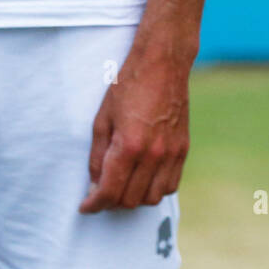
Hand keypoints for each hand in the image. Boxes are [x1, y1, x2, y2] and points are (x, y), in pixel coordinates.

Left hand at [80, 44, 189, 211]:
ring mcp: (171, 153)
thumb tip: (95, 184)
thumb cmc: (128, 84)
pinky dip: (155, 189)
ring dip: (134, 198)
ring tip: (123, 186)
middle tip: (101, 192)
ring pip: (152, 198)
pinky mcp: (183, 148)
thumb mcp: (102, 117)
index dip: (94, 204)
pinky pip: (170, 185)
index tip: (85, 206)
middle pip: (130, 200)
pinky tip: (144, 178)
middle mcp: (153, 154)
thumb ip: (98, 155)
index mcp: (129, 145)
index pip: (110, 192)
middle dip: (111, 202)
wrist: (163, 62)